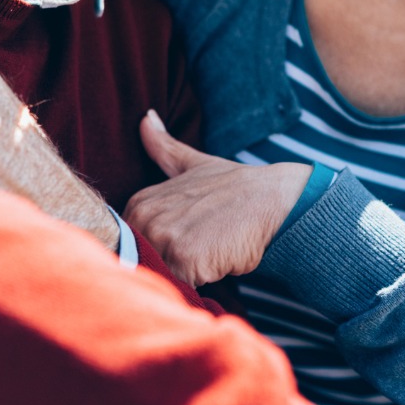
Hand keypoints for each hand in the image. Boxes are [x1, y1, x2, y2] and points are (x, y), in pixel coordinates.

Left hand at [123, 111, 310, 286]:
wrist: (272, 200)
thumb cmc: (233, 188)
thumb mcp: (194, 164)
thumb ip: (163, 147)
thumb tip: (145, 117)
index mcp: (141, 202)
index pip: (132, 247)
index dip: (159, 251)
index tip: (186, 240)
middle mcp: (147, 217)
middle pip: (144, 263)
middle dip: (169, 266)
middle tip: (200, 249)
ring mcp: (165, 238)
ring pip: (162, 277)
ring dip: (184, 276)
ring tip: (207, 254)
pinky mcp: (186, 260)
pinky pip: (180, 287)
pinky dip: (197, 285)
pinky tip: (215, 263)